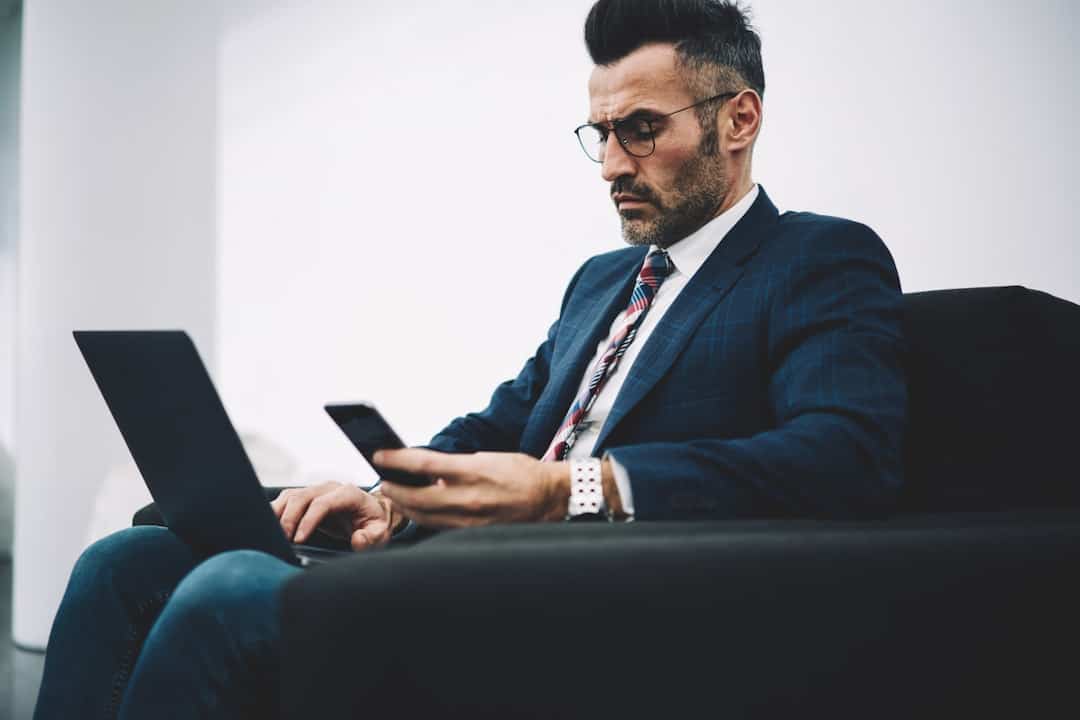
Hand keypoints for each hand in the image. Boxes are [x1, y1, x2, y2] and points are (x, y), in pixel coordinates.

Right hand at [270, 482, 395, 550]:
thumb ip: (371, 537)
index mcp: (349, 493)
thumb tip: (358, 538)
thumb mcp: (380, 534)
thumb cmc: (374, 524)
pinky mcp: (307, 497)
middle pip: (302, 497)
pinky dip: (275, 512)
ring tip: (273, 536)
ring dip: (278, 514)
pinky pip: (286, 500)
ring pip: (290, 496)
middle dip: (289, 519)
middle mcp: (330, 488)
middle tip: (283, 541)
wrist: (370, 514)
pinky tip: (269, 527)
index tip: (298, 539)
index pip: (323, 503)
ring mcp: (317, 490)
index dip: (308, 520)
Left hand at [373, 449, 569, 527]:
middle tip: (383, 481)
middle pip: (417, 498)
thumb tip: (427, 471)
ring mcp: (471, 520)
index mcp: (473, 472)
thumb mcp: (488, 458)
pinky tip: (420, 510)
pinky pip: (441, 528)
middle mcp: (470, 498)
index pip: (423, 465)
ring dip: (406, 507)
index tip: (379, 456)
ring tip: (396, 495)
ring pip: (426, 517)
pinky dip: (426, 518)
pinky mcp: (475, 533)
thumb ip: (456, 465)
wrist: (551, 498)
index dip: (396, 460)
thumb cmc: (521, 472)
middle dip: (395, 490)